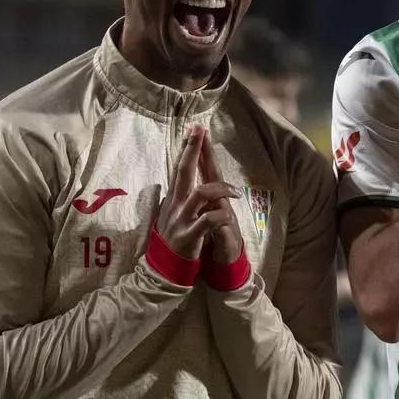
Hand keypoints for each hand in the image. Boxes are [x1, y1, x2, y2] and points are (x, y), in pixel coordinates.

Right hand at [155, 125, 240, 258]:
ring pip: (200, 193)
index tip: (195, 130)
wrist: (165, 269)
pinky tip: (227, 216)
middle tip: (200, 131)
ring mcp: (182, 219)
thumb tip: (185, 178)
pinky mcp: (190, 236)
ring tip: (233, 191)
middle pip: (184, 171)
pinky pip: (207, 220)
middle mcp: (176, 205)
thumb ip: (181, 197)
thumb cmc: (176, 238)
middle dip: (193, 150)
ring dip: (219, 188)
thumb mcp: (175, 214)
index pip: (181, 168)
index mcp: (175, 199)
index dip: (188, 149)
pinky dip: (220, 216)